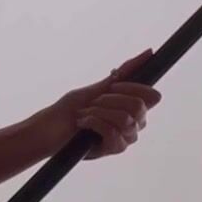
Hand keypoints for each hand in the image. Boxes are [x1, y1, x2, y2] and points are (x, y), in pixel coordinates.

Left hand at [29, 50, 161, 159]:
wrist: (48, 129)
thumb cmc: (71, 108)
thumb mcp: (98, 87)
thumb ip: (125, 72)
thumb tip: (149, 52)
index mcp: (134, 108)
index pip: (153, 96)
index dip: (134, 88)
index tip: (112, 86)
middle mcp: (135, 123)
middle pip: (139, 106)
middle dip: (111, 99)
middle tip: (94, 102)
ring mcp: (127, 137)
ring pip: (125, 119)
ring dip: (99, 112)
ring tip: (85, 114)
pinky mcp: (115, 148)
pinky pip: (113, 131)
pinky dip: (93, 123)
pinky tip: (83, 124)